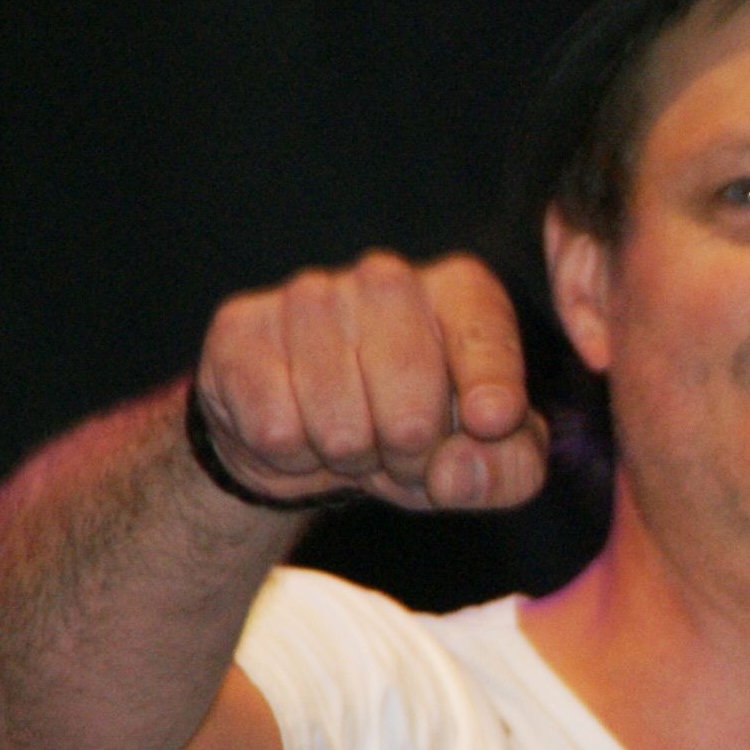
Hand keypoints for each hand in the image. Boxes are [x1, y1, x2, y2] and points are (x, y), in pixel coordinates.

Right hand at [192, 252, 546, 510]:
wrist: (309, 433)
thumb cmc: (415, 435)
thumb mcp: (484, 463)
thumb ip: (508, 471)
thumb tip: (455, 472)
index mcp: (463, 293)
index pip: (487, 339)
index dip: (492, 393)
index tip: (492, 420)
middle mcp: (387, 277)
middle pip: (412, 415)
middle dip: (410, 461)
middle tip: (402, 451)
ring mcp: (308, 295)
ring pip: (341, 431)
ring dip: (349, 460)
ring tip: (352, 437)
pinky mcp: (241, 329)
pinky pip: (276, 431)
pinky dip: (291, 456)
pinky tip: (298, 427)